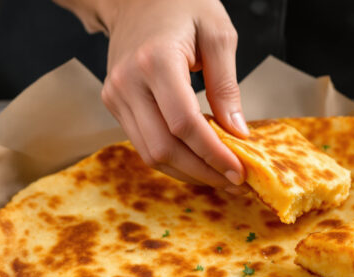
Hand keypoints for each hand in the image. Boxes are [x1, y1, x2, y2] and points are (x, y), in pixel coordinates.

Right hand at [99, 0, 248, 191]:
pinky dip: (172, 158)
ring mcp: (116, 95)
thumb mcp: (217, 34)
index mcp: (155, 62)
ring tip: (218, 176)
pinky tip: (198, 159)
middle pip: (164, 148)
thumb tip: (237, 133)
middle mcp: (128, 83)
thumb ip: (227, 85)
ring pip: (150, 154)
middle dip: (202, 172)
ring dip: (187, 172)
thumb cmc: (180, 4)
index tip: (239, 172)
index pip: (184, 124)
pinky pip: (143, 144)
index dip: (213, 154)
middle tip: (233, 181)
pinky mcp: (114, 103)